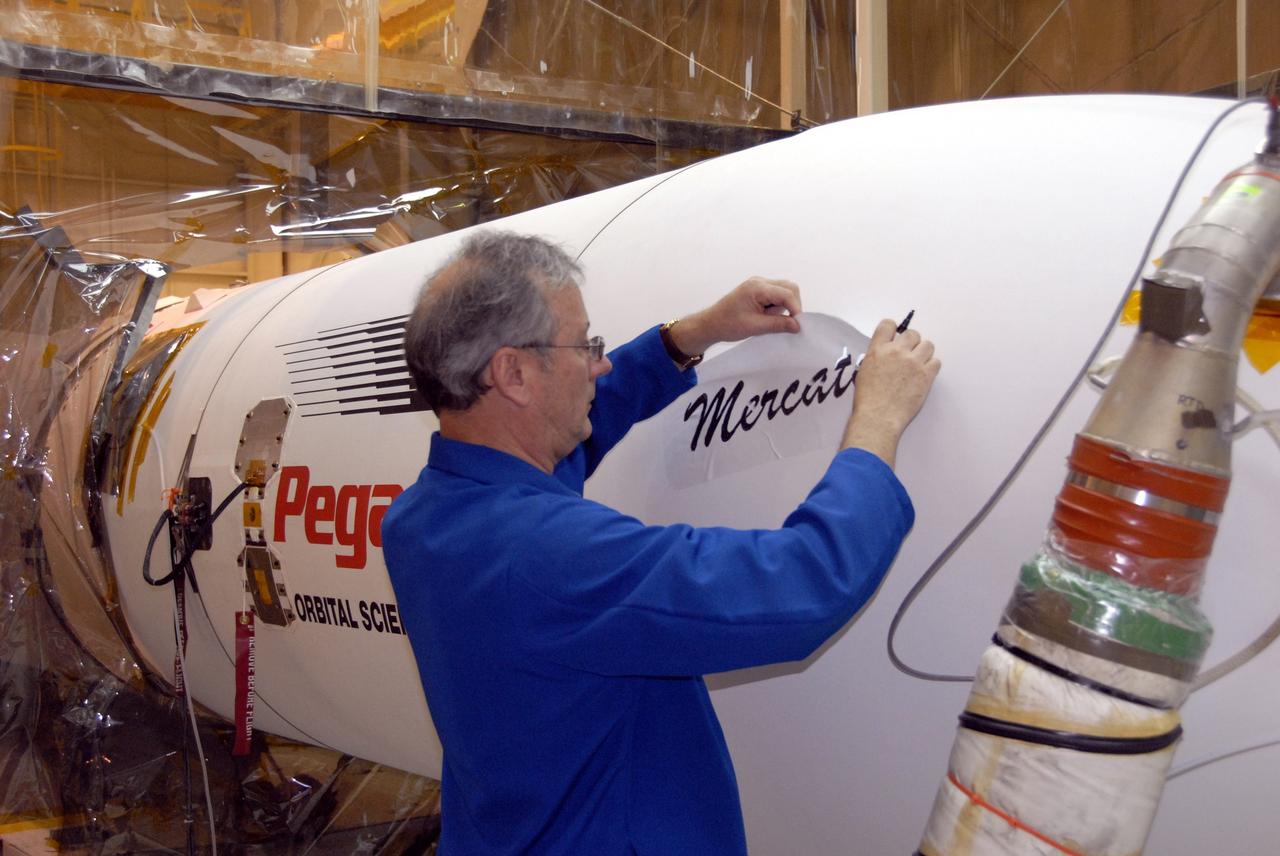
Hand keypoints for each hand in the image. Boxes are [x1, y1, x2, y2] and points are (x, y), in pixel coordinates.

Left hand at [667, 276, 801, 356]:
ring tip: (771, 320)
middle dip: (793, 305)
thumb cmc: (728, 325)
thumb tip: (798, 326)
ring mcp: (759, 284)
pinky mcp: (758, 291)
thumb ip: (778, 324)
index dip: (796, 309)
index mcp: (757, 288)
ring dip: (785, 306)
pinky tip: (768, 317)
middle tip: (788, 324)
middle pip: (789, 288)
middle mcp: (759, 282)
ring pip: (785, 290)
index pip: (787, 293)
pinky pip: (776, 295)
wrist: (710, 324)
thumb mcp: (755, 327)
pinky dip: (778, 306)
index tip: (798, 326)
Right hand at [842, 318, 940, 467]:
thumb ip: (877, 357)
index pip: (888, 324)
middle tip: (908, 356)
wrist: (878, 417)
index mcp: (878, 349)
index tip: (895, 338)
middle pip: (912, 334)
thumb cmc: (867, 399)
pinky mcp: (926, 375)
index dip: (894, 330)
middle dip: (911, 343)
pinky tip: (923, 375)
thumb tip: (886, 353)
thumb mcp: (864, 371)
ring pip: (928, 345)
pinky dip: (931, 367)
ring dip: (923, 353)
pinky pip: (936, 362)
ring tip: (918, 365)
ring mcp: (913, 362)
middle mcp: (896, 351)